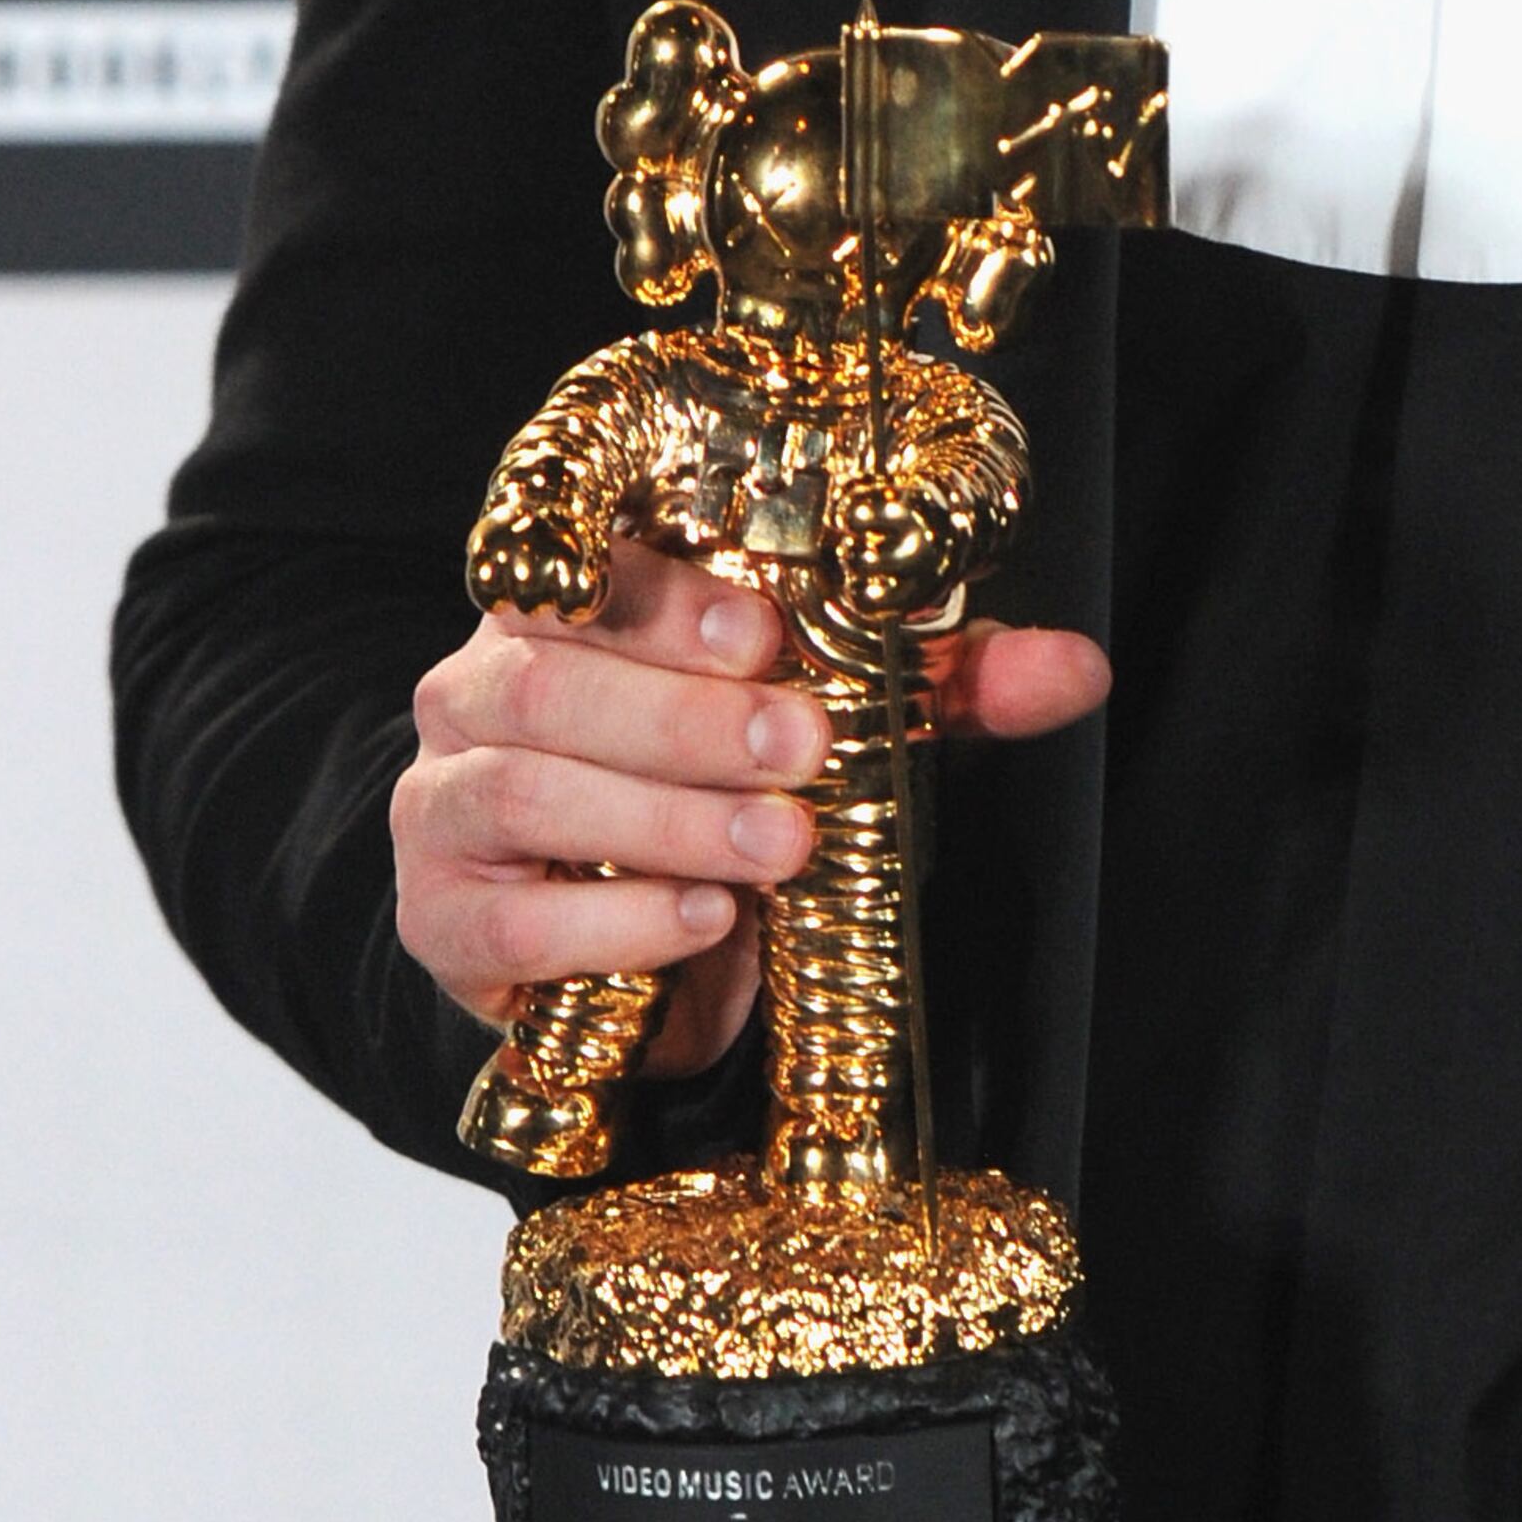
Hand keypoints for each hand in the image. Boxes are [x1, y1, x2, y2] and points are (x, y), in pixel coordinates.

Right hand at [391, 538, 1109, 1070]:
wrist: (611, 947)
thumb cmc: (722, 796)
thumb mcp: (841, 726)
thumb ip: (942, 690)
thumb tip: (1079, 669)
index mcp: (571, 611)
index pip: (590, 574)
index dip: (668, 599)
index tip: (767, 633)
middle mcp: (480, 690)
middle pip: (549, 681)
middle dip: (684, 718)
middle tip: (803, 752)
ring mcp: (442, 804)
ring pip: (522, 788)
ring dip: (663, 820)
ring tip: (778, 847)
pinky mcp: (442, 921)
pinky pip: (505, 921)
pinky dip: (610, 924)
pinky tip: (701, 924)